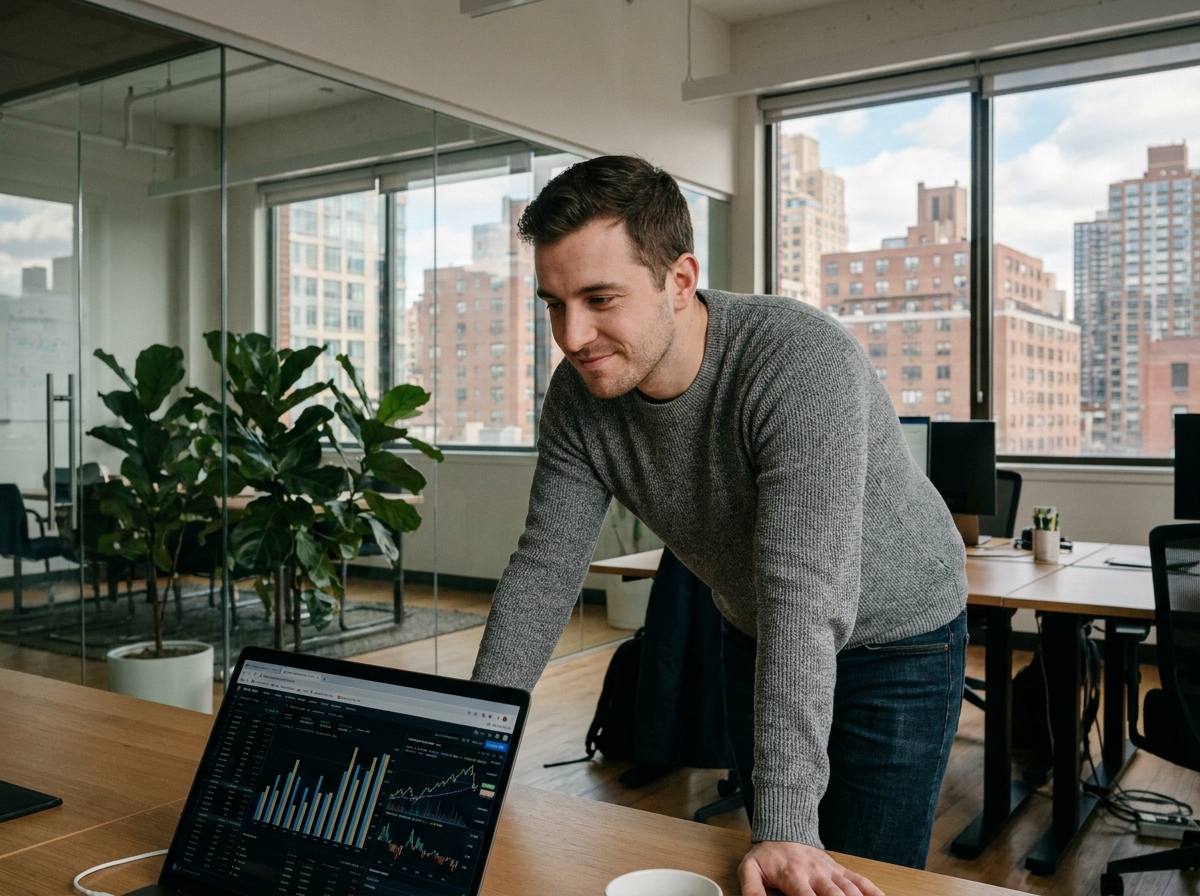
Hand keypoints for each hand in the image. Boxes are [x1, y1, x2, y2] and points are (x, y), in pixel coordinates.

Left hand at [738, 840, 884, 895]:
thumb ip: (751, 890)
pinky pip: (861, 881)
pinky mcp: (841, 869)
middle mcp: (816, 873)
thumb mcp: (749, 869)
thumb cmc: (767, 855)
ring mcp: (831, 871)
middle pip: (835, 895)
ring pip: (851, 890)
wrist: (783, 827)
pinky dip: (874, 892)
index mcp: (793, 875)